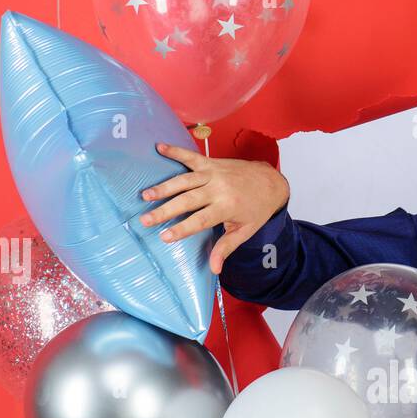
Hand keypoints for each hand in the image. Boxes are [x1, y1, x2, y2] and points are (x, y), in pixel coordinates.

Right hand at [138, 142, 290, 274]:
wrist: (271, 182)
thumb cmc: (257, 209)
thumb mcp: (244, 231)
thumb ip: (226, 248)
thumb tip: (214, 269)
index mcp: (227, 207)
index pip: (200, 220)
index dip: (182, 229)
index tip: (165, 237)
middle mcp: (218, 189)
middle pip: (187, 201)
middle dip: (165, 211)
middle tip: (145, 220)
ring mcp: (214, 174)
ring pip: (184, 180)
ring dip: (164, 187)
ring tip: (145, 195)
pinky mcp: (211, 163)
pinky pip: (191, 156)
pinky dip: (175, 151)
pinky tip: (159, 147)